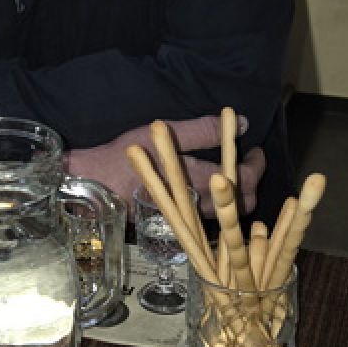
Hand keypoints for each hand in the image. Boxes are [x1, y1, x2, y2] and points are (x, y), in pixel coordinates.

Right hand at [66, 113, 265, 217]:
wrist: (91, 183)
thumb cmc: (124, 155)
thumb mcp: (162, 132)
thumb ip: (203, 129)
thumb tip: (240, 122)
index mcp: (197, 181)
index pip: (243, 180)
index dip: (256, 166)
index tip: (255, 151)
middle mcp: (195, 205)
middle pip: (240, 207)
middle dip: (250, 186)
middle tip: (246, 164)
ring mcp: (185, 219)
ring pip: (223, 216)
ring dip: (233, 198)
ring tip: (230, 176)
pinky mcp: (172, 224)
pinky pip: (205, 220)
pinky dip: (215, 206)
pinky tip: (207, 189)